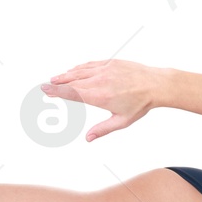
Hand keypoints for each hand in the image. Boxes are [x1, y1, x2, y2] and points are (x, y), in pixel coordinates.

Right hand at [41, 59, 160, 141]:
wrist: (156, 84)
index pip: (72, 93)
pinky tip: (73, 70)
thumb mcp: (122, 121)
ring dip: (66, 75)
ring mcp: (105, 70)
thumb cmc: (141, 104)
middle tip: (46, 86)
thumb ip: (103, 129)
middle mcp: (100, 81)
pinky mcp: (111, 63)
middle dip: (57, 84)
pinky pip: (90, 65)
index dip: (57, 91)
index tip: (45, 89)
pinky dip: (79, 68)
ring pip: (80, 71)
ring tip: (55, 79)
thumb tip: (88, 139)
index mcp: (100, 96)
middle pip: (72, 82)